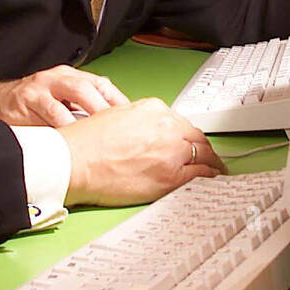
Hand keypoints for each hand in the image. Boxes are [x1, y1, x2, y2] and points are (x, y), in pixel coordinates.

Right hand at [0, 65, 129, 125]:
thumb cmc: (32, 106)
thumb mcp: (59, 101)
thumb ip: (82, 110)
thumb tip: (117, 130)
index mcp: (70, 77)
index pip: (101, 84)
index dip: (118, 100)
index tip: (134, 119)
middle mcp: (58, 79)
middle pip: (88, 88)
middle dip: (105, 107)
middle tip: (120, 127)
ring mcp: (41, 88)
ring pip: (70, 97)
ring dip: (87, 116)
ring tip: (101, 134)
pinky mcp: (26, 101)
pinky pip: (48, 113)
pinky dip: (63, 125)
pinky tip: (72, 138)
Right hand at [58, 97, 226, 206]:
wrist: (74, 162)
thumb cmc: (85, 143)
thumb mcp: (116, 115)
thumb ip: (140, 121)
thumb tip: (150, 132)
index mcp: (154, 109)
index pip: (181, 122)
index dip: (188, 136)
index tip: (191, 142)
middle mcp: (167, 127)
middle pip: (197, 137)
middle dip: (205, 148)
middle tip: (209, 156)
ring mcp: (171, 152)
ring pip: (203, 155)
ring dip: (212, 162)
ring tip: (215, 170)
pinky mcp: (170, 176)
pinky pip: (200, 175)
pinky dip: (209, 177)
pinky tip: (210, 181)